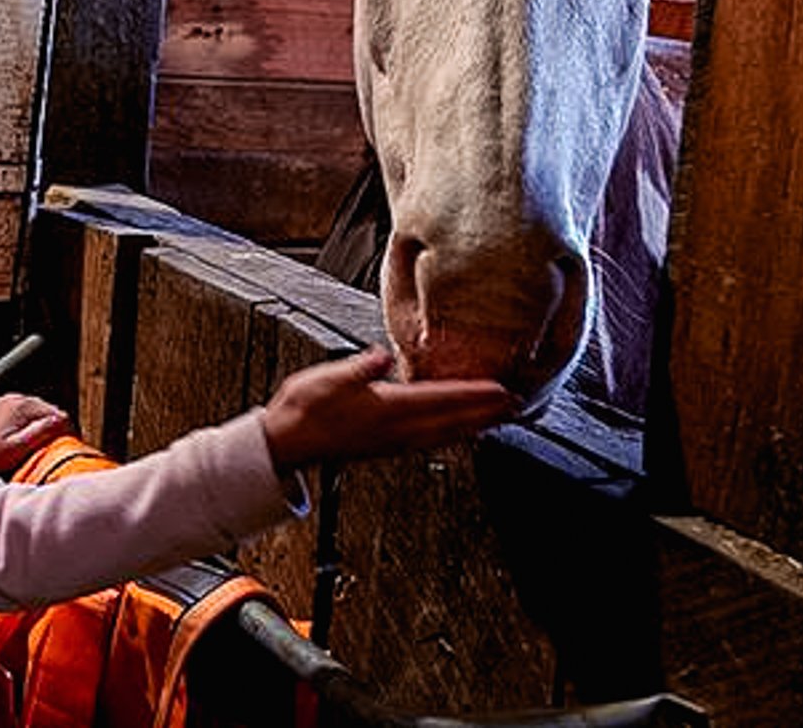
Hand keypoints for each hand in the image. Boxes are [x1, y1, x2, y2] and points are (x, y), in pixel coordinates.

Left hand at [0, 393, 71, 473]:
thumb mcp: (19, 447)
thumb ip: (42, 432)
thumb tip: (64, 420)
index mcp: (22, 405)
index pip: (57, 413)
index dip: (65, 431)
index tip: (66, 446)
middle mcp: (16, 398)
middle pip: (49, 411)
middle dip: (54, 428)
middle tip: (53, 448)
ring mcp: (10, 400)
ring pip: (40, 412)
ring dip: (43, 426)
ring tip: (40, 444)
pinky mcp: (6, 406)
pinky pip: (28, 413)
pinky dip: (32, 424)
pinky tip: (28, 438)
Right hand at [259, 349, 514, 476]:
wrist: (286, 442)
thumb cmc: (305, 409)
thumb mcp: (329, 378)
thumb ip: (360, 369)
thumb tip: (383, 357)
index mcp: (388, 409)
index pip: (441, 399)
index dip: (473, 394)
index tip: (501, 389)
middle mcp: (397, 430)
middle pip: (453, 421)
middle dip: (485, 413)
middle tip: (516, 405)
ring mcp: (393, 441)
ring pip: (445, 433)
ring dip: (473, 425)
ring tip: (496, 418)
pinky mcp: (386, 445)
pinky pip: (431, 439)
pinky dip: (451, 433)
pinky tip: (455, 431)